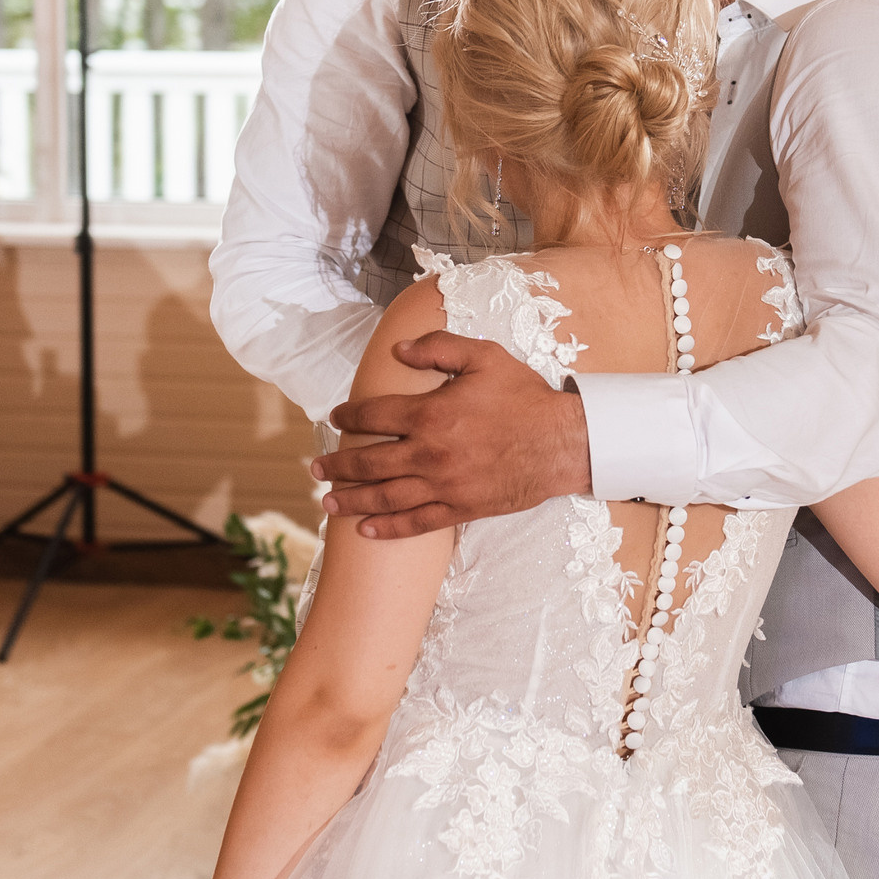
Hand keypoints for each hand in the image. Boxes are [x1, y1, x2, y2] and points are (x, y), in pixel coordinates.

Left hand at [311, 331, 590, 538]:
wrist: (563, 442)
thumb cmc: (524, 396)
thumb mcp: (484, 356)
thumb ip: (438, 347)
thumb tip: (397, 351)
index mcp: (431, 413)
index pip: (375, 415)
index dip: (349, 416)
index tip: (336, 419)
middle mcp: (430, 452)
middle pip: (369, 462)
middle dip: (338, 466)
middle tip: (315, 469)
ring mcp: (444, 484)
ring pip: (385, 496)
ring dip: (352, 500)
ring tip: (327, 502)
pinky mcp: (461, 508)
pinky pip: (417, 522)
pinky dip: (388, 528)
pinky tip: (366, 531)